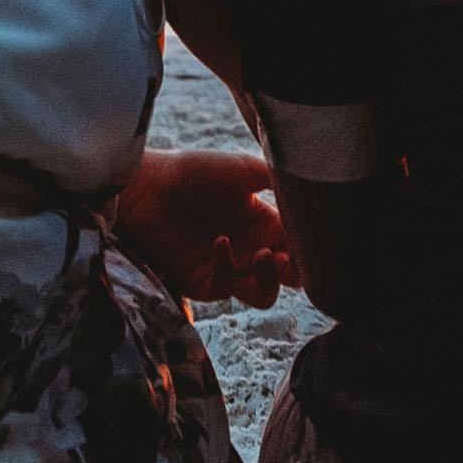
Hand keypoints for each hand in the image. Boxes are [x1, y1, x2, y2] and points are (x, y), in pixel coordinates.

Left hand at [111, 149, 296, 308]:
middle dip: (298, 271)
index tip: (315, 239)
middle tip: (290, 254)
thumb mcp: (242, 169)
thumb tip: (311, 194)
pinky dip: (230, 268)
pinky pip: (228, 289)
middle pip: (290, 277)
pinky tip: (222, 242)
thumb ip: (277, 180)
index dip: (311, 248)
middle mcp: (250, 249)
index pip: (300, 246)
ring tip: (268, 257)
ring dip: (272, 280)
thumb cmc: (193, 172)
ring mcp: (228, 268)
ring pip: (265, 294)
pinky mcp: (204, 282)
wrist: (147, 187)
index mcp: (264, 223)